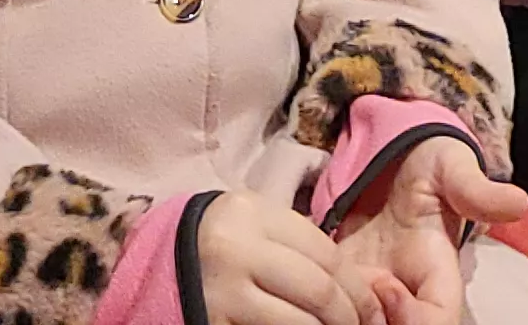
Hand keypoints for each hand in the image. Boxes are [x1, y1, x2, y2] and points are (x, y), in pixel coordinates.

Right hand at [196, 188, 378, 324]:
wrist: (154, 265)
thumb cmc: (222, 244)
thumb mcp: (257, 227)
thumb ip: (303, 246)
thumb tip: (369, 284)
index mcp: (251, 214)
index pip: (327, 255)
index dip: (359, 288)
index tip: (372, 308)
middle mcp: (235, 250)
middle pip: (318, 290)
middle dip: (350, 316)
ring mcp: (220, 292)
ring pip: (299, 323)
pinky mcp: (212, 324)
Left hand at [332, 140, 527, 324]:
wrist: (395, 160)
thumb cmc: (432, 163)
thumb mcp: (454, 168)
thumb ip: (476, 190)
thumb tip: (517, 202)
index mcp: (440, 277)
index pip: (436, 321)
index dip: (411, 318)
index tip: (383, 282)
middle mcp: (408, 296)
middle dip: (368, 320)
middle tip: (345, 285)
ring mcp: (372, 294)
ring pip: (360, 323)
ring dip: (340, 312)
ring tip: (328, 277)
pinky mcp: (341, 284)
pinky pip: (330, 310)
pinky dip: (319, 303)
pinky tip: (309, 277)